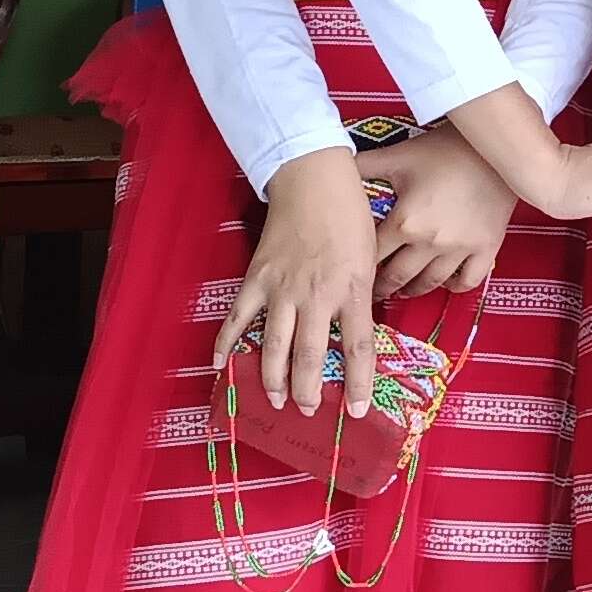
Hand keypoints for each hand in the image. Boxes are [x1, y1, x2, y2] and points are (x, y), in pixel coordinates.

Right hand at [216, 148, 382, 418]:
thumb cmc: (350, 215)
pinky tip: (220, 365)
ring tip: (276, 401)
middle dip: (308, 391)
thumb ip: (362, 294)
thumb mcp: (370, 256)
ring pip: (276, 345)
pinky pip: (239, 317)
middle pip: (311, 356)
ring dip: (273, 378)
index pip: (357, 349)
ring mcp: (282, 288)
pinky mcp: (256, 278)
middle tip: (307, 412)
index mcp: (352, 290)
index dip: (356, 384)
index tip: (354, 412)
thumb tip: (358, 329)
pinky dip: (226, 343)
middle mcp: (317, 295)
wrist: (313, 178)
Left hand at [365, 121, 516, 297]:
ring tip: (404, 289)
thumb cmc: (446, 148)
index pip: (372, 256)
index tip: (353, 272)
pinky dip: (455, 286)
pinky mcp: (487, 247)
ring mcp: (461, 248)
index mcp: (405, 222)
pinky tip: (446, 281)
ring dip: (413, 290)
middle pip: (397, 277)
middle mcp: (431, 242)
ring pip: (431, 283)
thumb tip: (336, 167)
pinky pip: (468, 280)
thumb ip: (364, 165)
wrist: (496, 146)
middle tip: (374, 291)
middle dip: (382, 287)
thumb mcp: (398, 155)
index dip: (359, 266)